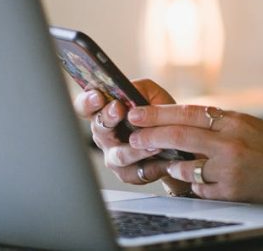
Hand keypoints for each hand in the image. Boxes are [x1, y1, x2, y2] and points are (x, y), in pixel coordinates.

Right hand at [72, 79, 191, 194]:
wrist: (177, 141)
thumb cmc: (160, 115)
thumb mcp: (152, 94)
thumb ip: (140, 88)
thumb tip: (128, 91)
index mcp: (105, 113)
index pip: (85, 107)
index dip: (87, 101)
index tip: (98, 96)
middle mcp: (104, 135)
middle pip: (98, 128)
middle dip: (108, 117)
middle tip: (118, 109)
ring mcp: (113, 156)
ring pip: (118, 155)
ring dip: (135, 149)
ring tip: (153, 143)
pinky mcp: (127, 174)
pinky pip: (136, 172)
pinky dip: (151, 164)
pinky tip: (162, 157)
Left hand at [125, 104, 262, 205]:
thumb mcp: (248, 124)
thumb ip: (218, 122)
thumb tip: (182, 120)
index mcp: (234, 120)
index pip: (188, 112)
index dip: (158, 113)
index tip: (137, 113)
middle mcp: (230, 143)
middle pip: (179, 136)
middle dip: (150, 136)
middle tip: (133, 137)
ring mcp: (229, 169)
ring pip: (184, 166)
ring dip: (172, 165)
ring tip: (167, 162)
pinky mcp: (230, 192)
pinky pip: (198, 188)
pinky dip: (194, 184)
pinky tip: (198, 180)